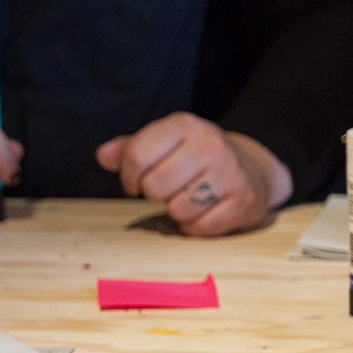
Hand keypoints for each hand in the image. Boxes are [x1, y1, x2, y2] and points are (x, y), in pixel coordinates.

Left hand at [95, 112, 291, 236]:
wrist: (250, 170)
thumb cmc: (192, 158)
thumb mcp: (162, 145)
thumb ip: (129, 150)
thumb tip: (102, 155)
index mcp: (184, 125)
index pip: (135, 156)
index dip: (129, 177)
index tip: (136, 182)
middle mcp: (209, 144)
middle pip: (154, 187)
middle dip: (155, 194)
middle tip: (169, 189)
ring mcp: (229, 172)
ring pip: (177, 209)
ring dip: (176, 211)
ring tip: (189, 197)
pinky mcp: (243, 200)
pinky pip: (199, 227)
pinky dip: (196, 226)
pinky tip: (206, 210)